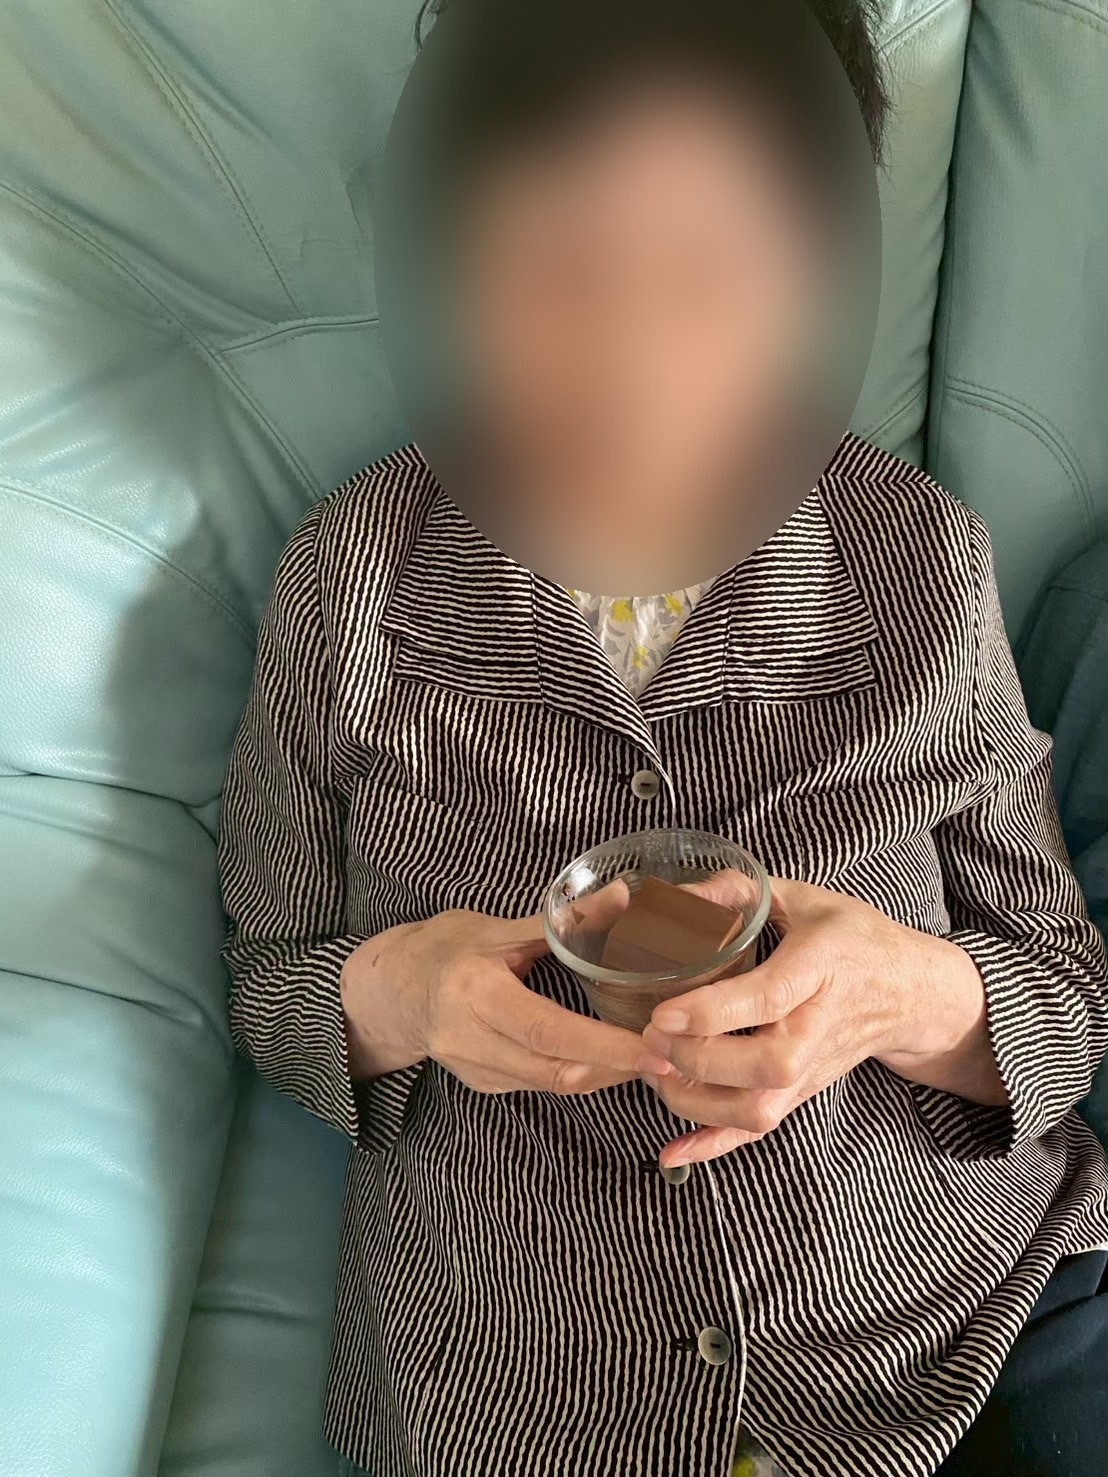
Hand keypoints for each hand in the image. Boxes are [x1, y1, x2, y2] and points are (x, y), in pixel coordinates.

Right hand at [341, 907, 668, 1093]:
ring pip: (555, 1083)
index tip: (656, 1048)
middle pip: (559, 1068)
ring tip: (654, 1057)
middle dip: (620, 1067)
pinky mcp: (484, 1085)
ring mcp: (476, 1069)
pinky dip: (583, 1074)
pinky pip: (542, 1084)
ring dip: (607, 1074)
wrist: (389, 990)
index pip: (550, 1030)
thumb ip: (561, 921)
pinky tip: (614, 1060)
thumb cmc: (443, 949)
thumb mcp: (496, 928)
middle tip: (672, 1056)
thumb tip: (624, 896)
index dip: (607, 1046)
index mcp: (475, 993)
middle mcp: (471, 1040)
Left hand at [641, 877, 1005, 1167]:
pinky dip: (713, 1147)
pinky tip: (672, 1152)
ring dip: (697, 1102)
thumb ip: (739, 891)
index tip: (663, 1012)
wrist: (910, 992)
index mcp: (819, 968)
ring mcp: (810, 1069)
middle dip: (699, 1060)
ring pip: (758, 1110)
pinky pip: (757, 1131)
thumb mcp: (805, 898)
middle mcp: (817, 1028)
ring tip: (657, 1071)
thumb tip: (677, 895)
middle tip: (653, 1037)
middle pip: (764, 1066)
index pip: (767, 999)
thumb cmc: (854, 940)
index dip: (711, 1011)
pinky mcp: (801, 1093)